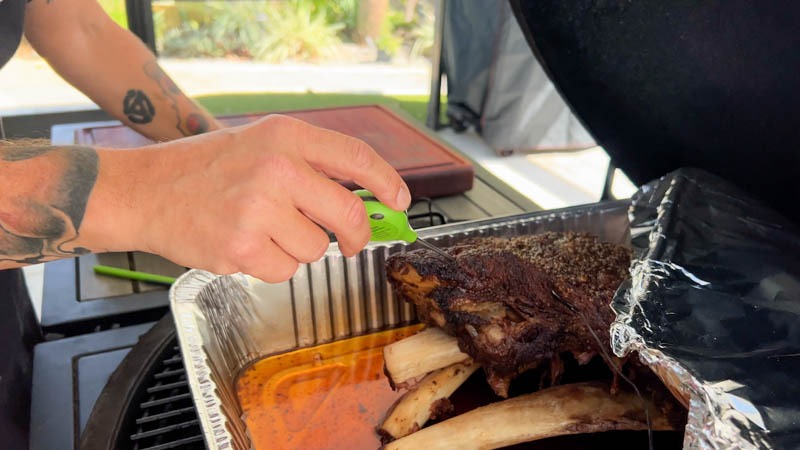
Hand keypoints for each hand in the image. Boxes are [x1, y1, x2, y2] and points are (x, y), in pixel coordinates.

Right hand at [94, 114, 410, 282]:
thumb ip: (310, 163)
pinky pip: (285, 271)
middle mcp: (277, 169)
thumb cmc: (204, 170)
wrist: (145, 191)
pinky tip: (244, 246)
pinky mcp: (241, 248)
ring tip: (262, 231)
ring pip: (316, 250)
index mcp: (285, 136)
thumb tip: (364, 195)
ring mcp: (259, 210)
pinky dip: (271, 267)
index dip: (386, 182)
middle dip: (356, 236)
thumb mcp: (260, 144)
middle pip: (349, 214)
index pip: (356, 156)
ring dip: (298, 249)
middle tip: (350, 242)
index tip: (399, 201)